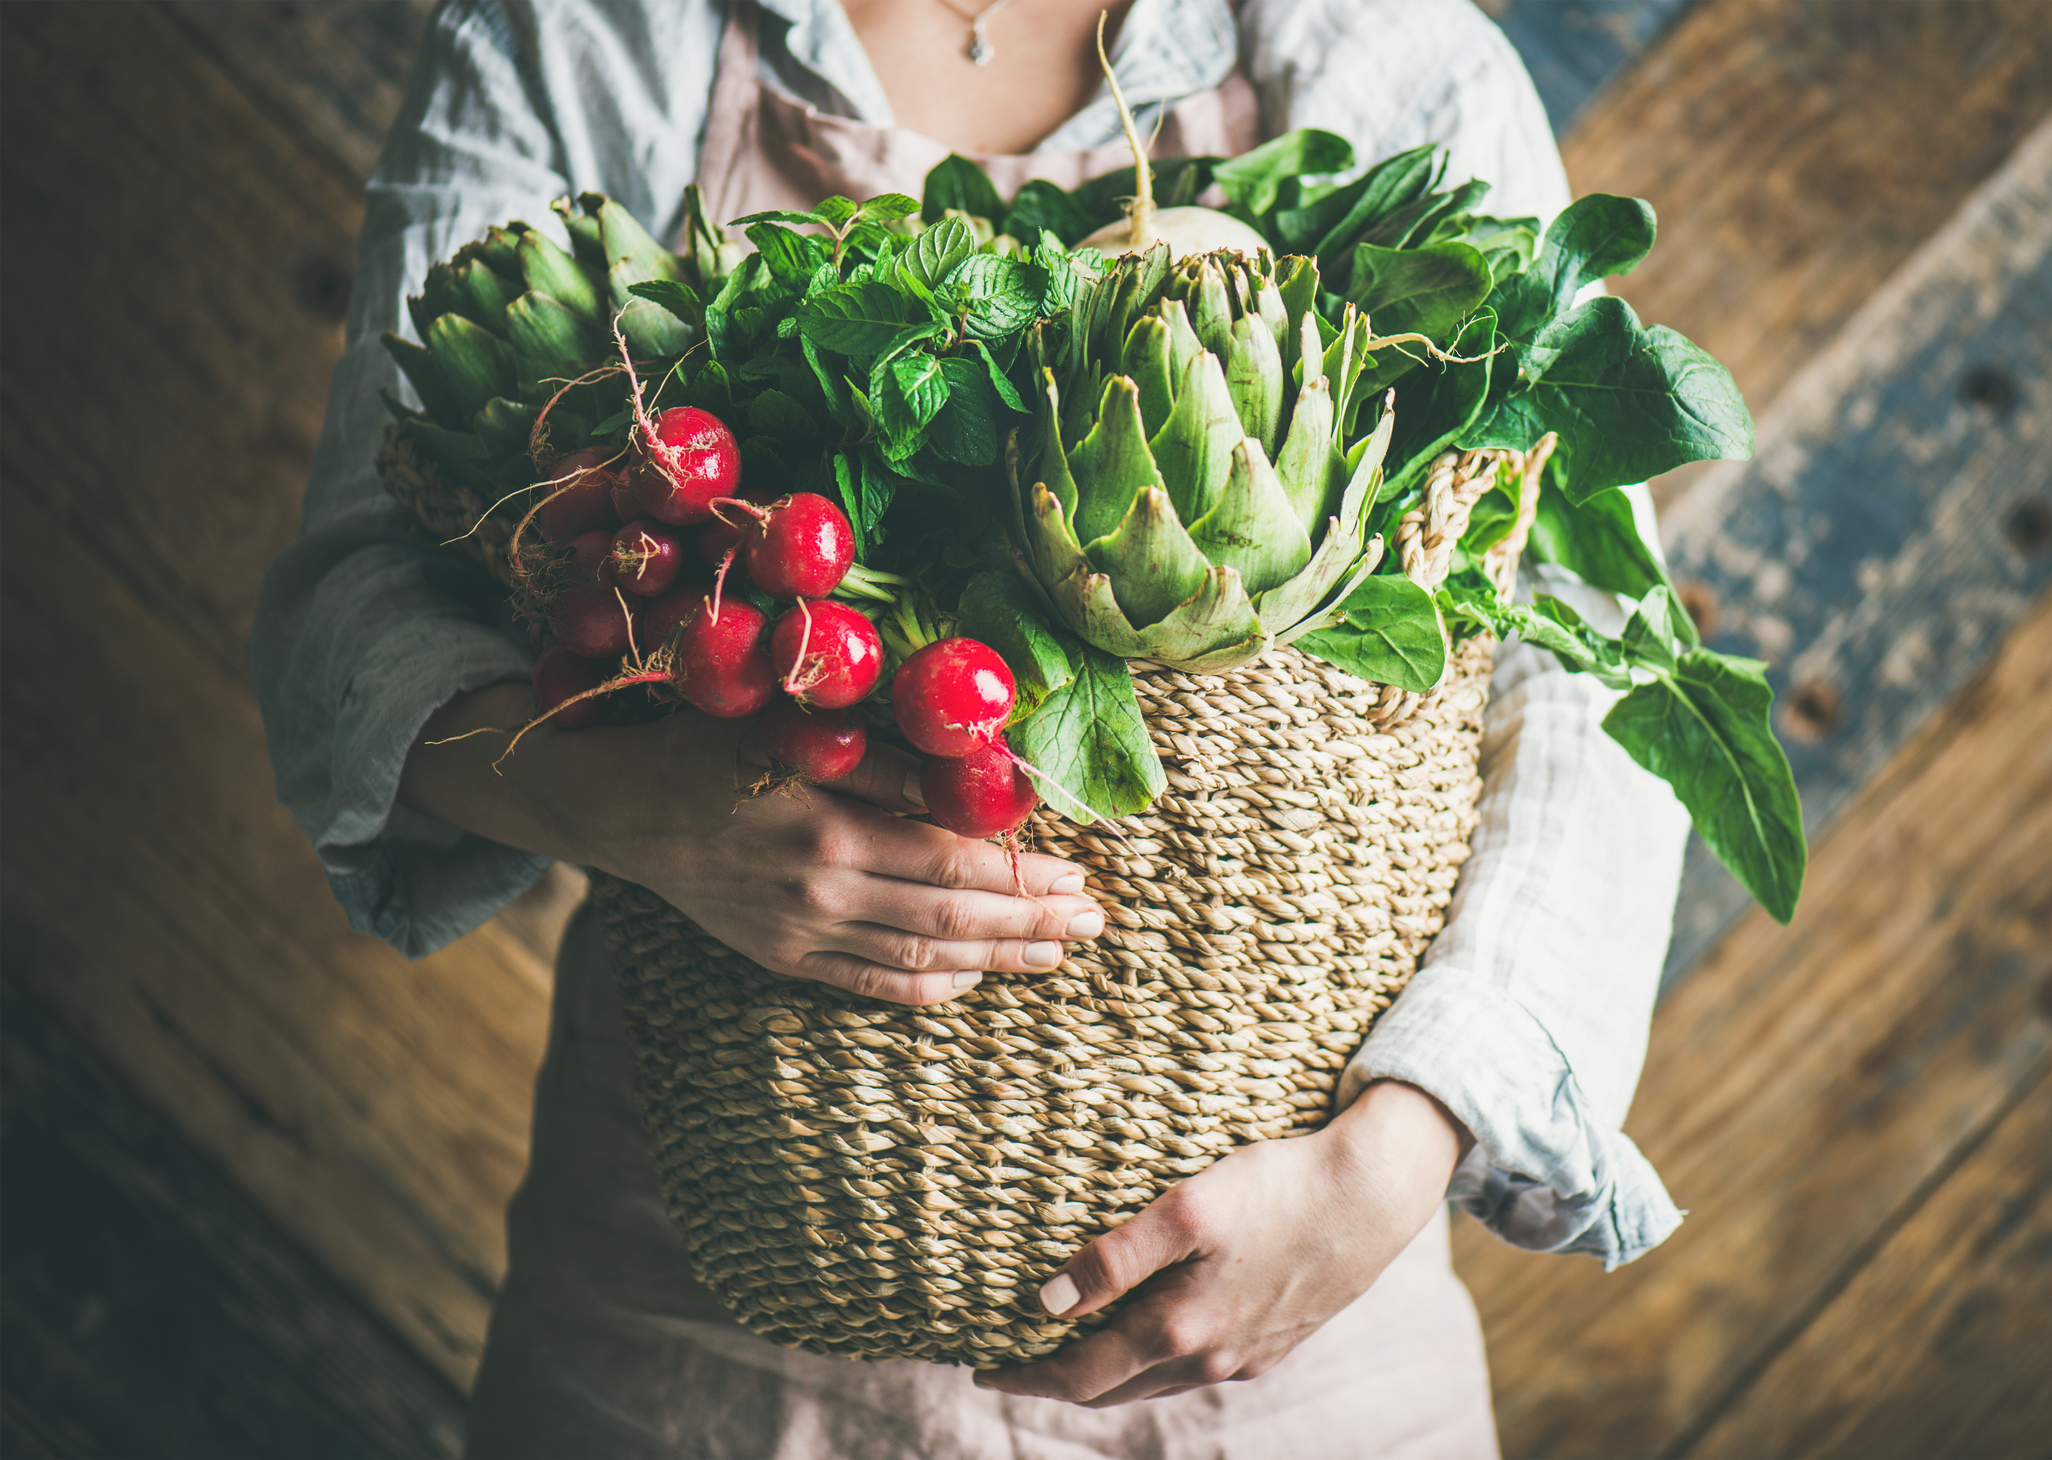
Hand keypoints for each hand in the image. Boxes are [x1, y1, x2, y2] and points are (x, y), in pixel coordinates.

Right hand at [399, 683, 1103, 1003]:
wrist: (617, 808)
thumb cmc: (710, 747)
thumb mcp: (793, 732)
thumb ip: (885, 760)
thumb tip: (979, 774)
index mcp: (829, 830)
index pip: (956, 863)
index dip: (1026, 874)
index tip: (1081, 869)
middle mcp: (821, 895)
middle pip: (953, 918)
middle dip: (1034, 920)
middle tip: (1096, 918)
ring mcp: (802, 935)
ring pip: (923, 957)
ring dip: (1000, 957)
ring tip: (1059, 950)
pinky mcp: (783, 958)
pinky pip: (872, 984)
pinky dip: (932, 985)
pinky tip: (976, 977)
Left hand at [973, 1080, 1470, 1406]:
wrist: (1374, 1196)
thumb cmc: (1277, 1188)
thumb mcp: (1188, 1209)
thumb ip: (1115, 1258)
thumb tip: (1048, 1303)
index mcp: (1179, 1331)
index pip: (1080, 1376)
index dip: (1026, 1375)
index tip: (982, 1365)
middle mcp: (1210, 1358)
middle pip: (1113, 1389)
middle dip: (1058, 1379)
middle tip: (1013, 1359)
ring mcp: (1245, 1357)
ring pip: (1156, 1381)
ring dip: (1107, 1372)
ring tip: (1070, 1345)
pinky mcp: (1274, 1342)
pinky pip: (1196, 1366)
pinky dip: (1154, 1359)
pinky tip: (1151, 1329)